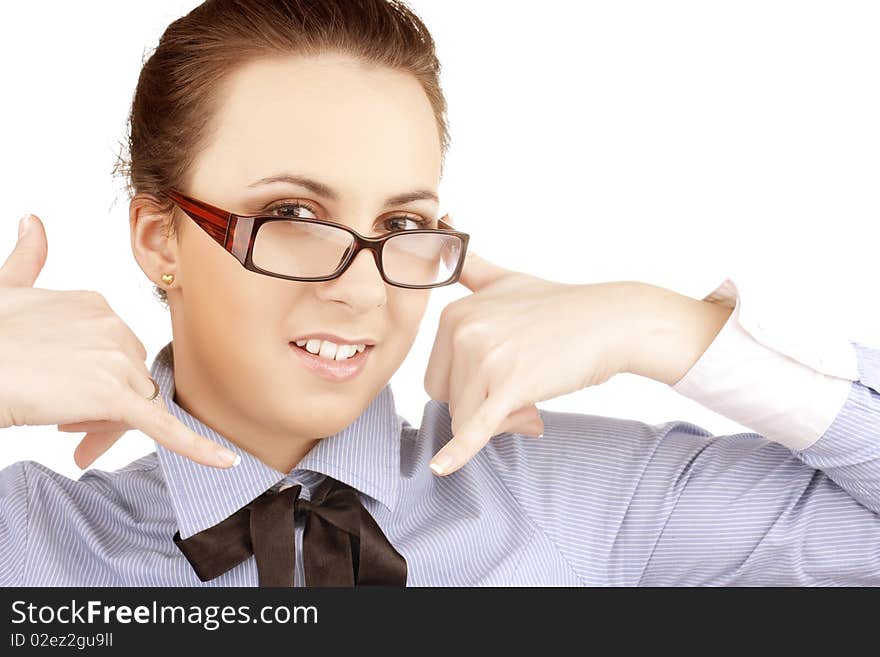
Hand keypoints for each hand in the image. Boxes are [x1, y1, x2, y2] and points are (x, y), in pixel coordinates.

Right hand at [0, 214, 238, 469]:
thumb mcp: (3, 290)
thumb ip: (26, 259)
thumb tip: (33, 221)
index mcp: (96, 304)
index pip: (116, 353)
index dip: (94, 380)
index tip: (60, 395)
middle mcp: (113, 325)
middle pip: (130, 380)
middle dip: (101, 405)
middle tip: (62, 422)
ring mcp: (116, 359)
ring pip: (135, 406)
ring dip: (104, 425)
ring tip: (61, 428)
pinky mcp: (116, 396)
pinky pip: (165, 426)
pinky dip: (198, 447)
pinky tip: (227, 461)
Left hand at [424, 250, 648, 475]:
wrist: (613, 321)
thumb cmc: (560, 306)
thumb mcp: (505, 279)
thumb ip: (469, 263)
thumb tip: (446, 229)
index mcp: (454, 313)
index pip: (438, 376)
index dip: (471, 386)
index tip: (508, 374)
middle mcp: (462, 331)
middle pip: (448, 399)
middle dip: (482, 406)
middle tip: (525, 392)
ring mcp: (485, 358)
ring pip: (467, 419)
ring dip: (503, 421)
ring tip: (536, 400)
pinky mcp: (509, 386)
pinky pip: (475, 428)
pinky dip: (458, 453)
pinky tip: (441, 469)